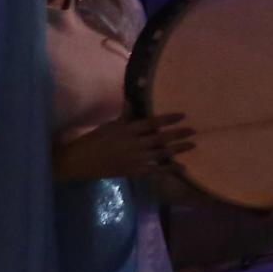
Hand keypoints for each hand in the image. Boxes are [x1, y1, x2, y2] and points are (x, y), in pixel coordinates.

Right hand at [56, 114, 193, 181]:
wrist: (78, 162)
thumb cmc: (94, 141)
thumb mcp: (109, 126)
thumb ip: (125, 116)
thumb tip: (132, 99)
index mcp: (126, 130)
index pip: (151, 123)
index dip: (168, 119)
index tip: (182, 115)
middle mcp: (133, 144)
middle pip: (160, 138)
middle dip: (178, 134)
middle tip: (194, 130)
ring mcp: (134, 159)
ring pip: (161, 154)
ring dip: (178, 150)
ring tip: (193, 145)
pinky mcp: (133, 171)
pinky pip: (155, 171)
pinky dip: (169, 169)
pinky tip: (182, 168)